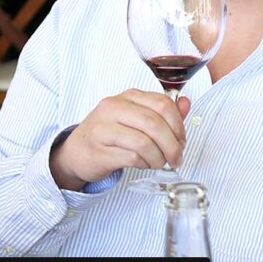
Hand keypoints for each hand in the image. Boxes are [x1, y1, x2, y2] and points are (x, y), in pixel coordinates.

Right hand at [49, 89, 189, 190]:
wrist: (75, 152)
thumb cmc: (110, 134)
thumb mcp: (136, 118)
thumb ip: (163, 112)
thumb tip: (187, 104)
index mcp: (128, 96)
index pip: (163, 104)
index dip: (179, 125)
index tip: (182, 140)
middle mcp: (113, 108)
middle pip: (154, 124)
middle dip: (172, 145)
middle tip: (177, 158)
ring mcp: (103, 128)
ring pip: (144, 142)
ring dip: (158, 157)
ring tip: (159, 163)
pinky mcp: (98, 150)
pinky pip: (131, 158)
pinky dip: (144, 164)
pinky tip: (143, 164)